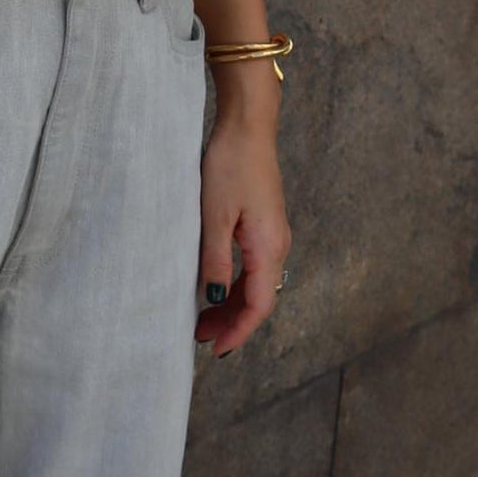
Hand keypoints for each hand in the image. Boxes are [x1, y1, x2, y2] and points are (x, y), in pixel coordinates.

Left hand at [194, 113, 291, 358]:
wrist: (247, 126)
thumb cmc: (230, 165)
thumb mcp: (215, 215)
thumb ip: (215, 259)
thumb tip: (213, 298)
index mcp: (269, 248)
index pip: (257, 306)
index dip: (237, 331)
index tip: (215, 349)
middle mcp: (277, 245)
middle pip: (258, 298)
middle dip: (231, 321)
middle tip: (199, 336)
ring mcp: (272, 233)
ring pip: (255, 282)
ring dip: (231, 301)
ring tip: (203, 315)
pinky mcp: (264, 221)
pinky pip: (252, 264)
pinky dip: (234, 280)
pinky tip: (215, 281)